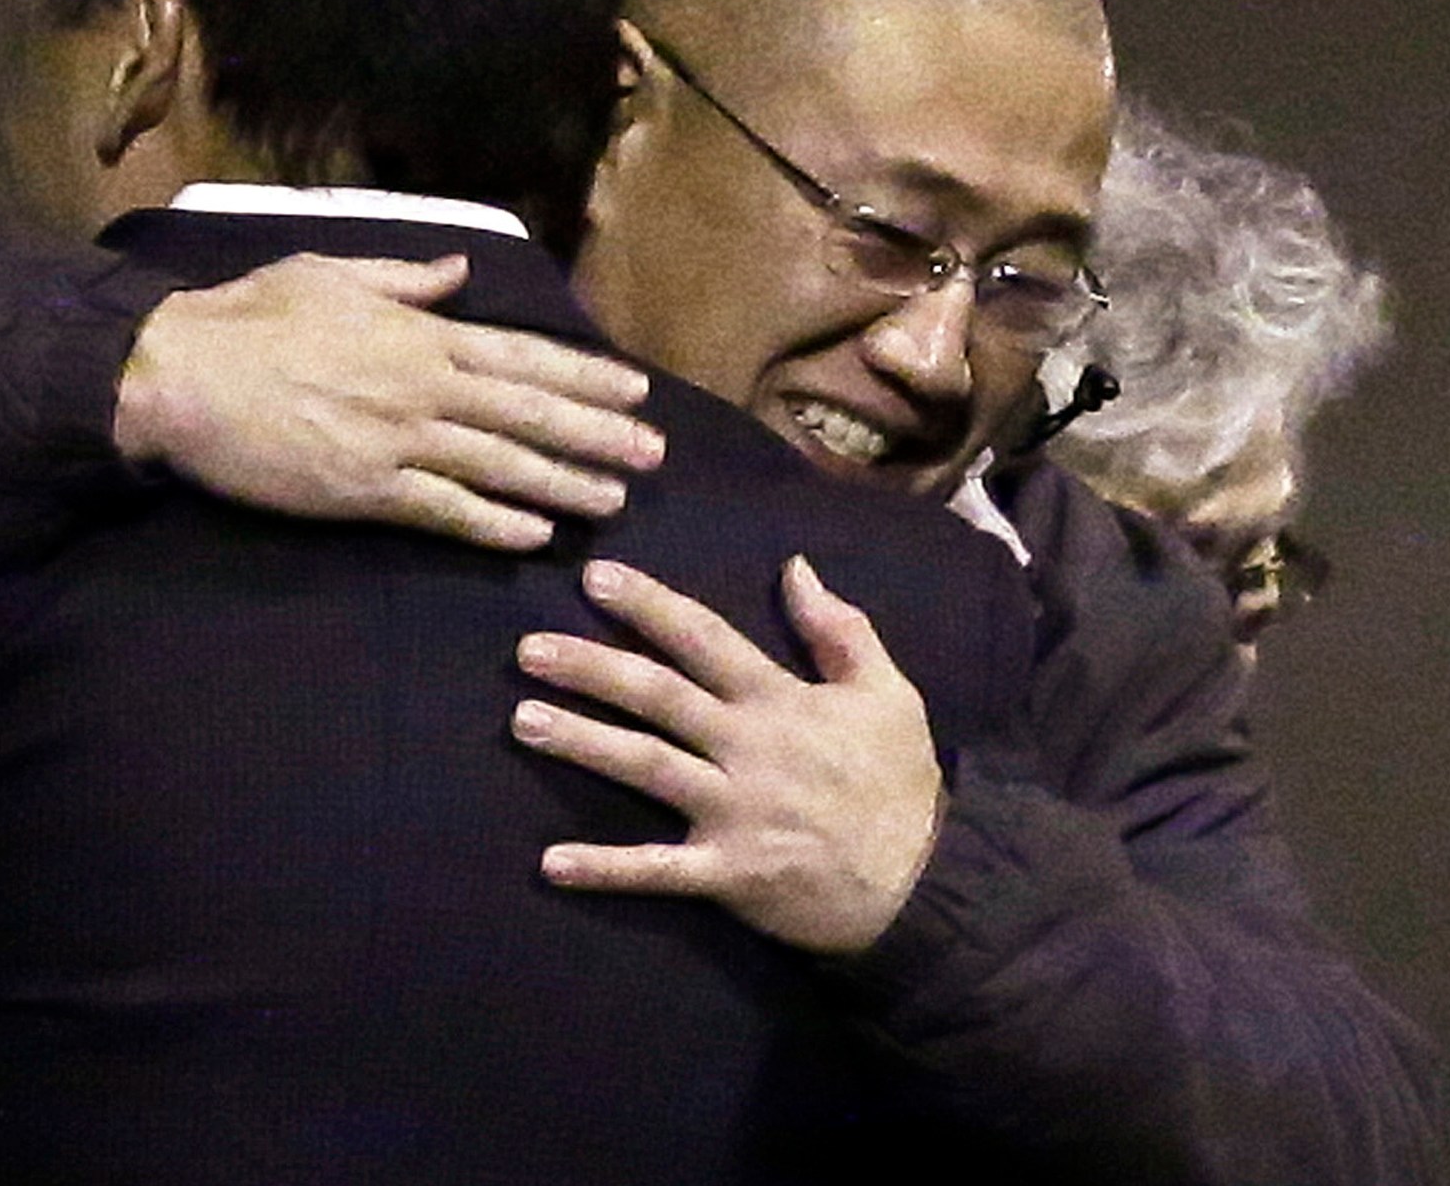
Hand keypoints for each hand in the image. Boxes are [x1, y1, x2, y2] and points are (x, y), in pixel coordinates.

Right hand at [112, 253, 664, 549]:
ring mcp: (396, 441)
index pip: (522, 356)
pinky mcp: (363, 490)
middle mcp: (421, 386)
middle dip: (598, 435)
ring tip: (612, 502)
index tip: (635, 391)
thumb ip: (404, 279)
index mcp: (418, 333)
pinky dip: (494, 523)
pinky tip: (536, 536)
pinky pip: (444, 510)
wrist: (176, 374)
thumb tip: (457, 273)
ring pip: (500, 466)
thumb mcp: (331, 273)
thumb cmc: (245, 318)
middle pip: (529, 414)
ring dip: (563, 485)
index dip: (584, 376)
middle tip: (654, 457)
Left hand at [510, 556, 943, 953]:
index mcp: (781, 700)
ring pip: (645, 767)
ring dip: (582, 742)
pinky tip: (549, 864)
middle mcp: (748, 748)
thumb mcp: (889, 693)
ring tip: (523, 720)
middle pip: (658, 696)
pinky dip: (605, 868)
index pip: (704, 638)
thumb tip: (796, 566)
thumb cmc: (900, 784)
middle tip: (528, 648)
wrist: (926, 884)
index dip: (648, 605)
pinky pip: (657, 870)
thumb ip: (841, 629)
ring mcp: (734, 812)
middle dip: (591, 667)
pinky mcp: (728, 873)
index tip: (593, 577)